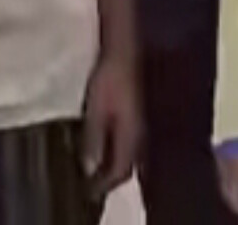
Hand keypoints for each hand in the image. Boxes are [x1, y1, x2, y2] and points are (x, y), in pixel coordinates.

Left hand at [81, 55, 142, 198]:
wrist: (130, 49)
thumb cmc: (111, 78)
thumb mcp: (96, 110)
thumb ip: (93, 139)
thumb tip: (89, 166)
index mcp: (132, 137)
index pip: (121, 171)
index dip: (104, 183)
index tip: (90, 187)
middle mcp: (144, 134)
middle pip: (130, 165)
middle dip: (113, 174)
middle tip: (95, 177)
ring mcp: (148, 123)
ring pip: (134, 152)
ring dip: (119, 160)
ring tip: (102, 161)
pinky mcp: (146, 113)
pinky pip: (135, 138)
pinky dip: (123, 146)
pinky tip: (112, 140)